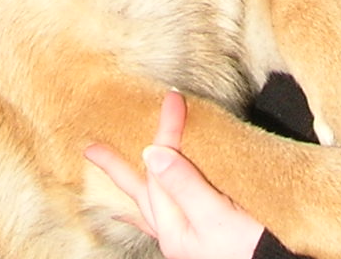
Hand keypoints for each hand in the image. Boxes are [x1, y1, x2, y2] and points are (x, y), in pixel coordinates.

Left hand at [85, 91, 265, 258]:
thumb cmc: (250, 246)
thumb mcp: (216, 214)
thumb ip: (185, 184)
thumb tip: (152, 152)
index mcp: (174, 226)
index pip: (162, 167)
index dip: (166, 129)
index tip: (173, 97)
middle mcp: (173, 231)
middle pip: (141, 189)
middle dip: (117, 166)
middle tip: (90, 149)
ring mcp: (184, 234)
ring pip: (149, 203)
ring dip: (132, 183)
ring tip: (109, 174)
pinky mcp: (199, 235)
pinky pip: (162, 218)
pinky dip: (144, 211)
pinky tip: (131, 211)